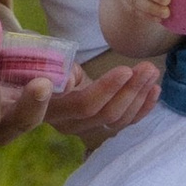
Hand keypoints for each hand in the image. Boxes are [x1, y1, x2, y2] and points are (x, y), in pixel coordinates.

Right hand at [44, 57, 162, 143]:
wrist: (31, 77)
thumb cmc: (34, 61)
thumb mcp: (36, 57)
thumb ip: (49, 67)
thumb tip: (69, 83)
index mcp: (41, 106)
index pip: (77, 104)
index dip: (103, 89)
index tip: (124, 70)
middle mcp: (61, 122)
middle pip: (98, 111)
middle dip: (127, 88)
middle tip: (146, 67)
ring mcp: (79, 127)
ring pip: (113, 119)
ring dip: (137, 95)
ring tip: (151, 72)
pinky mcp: (94, 125)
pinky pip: (121, 123)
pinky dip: (140, 109)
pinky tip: (154, 92)